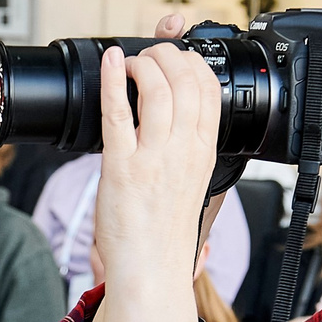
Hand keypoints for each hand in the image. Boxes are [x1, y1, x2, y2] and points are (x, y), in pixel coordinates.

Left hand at [90, 30, 219, 297]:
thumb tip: (177, 117)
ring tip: (129, 63)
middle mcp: (183, 150)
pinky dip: (113, 79)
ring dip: (142, 63)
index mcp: (204, 151)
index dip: (193, 61)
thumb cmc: (164, 230)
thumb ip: (186, 146)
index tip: (177, 56)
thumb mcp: (192, 180)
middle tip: (149, 54)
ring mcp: (153, 157)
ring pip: (156, 89)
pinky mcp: (121, 166)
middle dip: (166, 54)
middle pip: (185, 80)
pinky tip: (110, 63)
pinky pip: (118, 112)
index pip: (210, 89)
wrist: (151, 268)